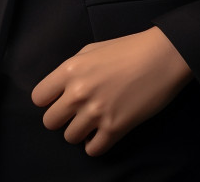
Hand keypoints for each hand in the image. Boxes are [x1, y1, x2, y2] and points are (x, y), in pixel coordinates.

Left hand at [31, 26, 192, 156]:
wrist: (161, 57)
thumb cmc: (128, 49)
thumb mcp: (92, 49)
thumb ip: (72, 69)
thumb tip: (61, 89)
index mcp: (70, 70)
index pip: (39, 98)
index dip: (48, 100)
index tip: (59, 100)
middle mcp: (78, 92)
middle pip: (50, 122)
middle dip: (62, 118)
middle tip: (76, 113)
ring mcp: (96, 112)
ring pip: (70, 138)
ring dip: (80, 132)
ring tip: (93, 122)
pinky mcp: (115, 128)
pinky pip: (92, 150)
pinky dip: (95, 144)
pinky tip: (103, 133)